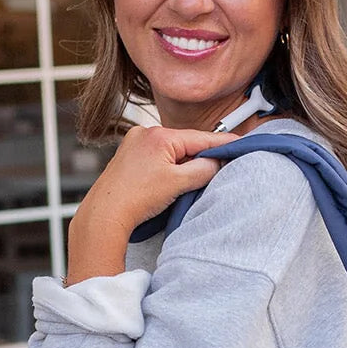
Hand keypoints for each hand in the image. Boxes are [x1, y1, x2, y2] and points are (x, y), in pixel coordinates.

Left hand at [65, 126, 234, 284]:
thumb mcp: (178, 183)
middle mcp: (145, 133)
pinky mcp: (128, 156)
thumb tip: (217, 163)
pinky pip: (158, 156)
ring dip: (184, 163)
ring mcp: (134, 143)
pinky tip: (170, 181)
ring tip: (190, 180)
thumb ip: (203, 170)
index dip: (223, 144)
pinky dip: (169, 166)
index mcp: (159, 135)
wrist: (104, 214)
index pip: (201, 138)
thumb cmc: (136, 199)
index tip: (242, 144)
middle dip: (202, 156)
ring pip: (172, 150)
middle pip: (186, 143)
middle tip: (220, 167)